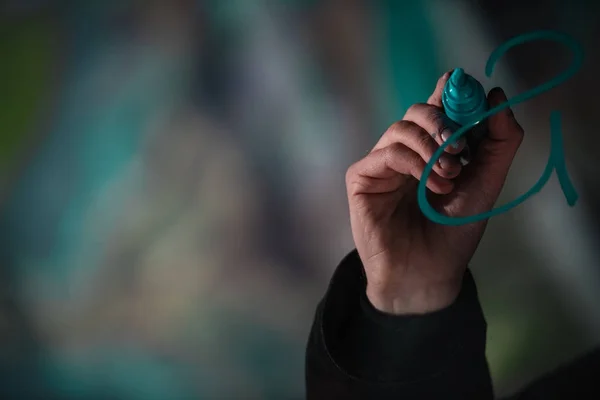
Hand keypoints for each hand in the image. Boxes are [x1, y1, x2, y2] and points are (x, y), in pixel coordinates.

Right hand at [345, 71, 523, 313]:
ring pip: (401, 128)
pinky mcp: (362, 177)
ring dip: (431, 147)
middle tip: (459, 147)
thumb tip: (496, 96)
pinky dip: (413, 163)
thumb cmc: (454, 232)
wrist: (427, 271)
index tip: (471, 90)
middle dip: (442, 120)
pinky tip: (431, 186)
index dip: (452, 93)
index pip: (439, 106)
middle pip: (417, 110)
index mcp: (433, 149)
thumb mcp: (486, 182)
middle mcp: (406, 151)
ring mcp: (382, 163)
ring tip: (449, 177)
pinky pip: (386, 152)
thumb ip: (499, 142)